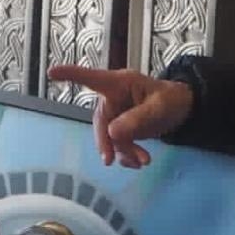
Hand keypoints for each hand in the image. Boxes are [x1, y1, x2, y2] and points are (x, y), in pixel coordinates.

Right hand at [46, 65, 193, 168]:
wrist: (183, 110)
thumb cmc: (171, 100)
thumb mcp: (158, 108)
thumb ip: (136, 120)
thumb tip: (112, 134)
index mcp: (120, 84)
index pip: (91, 78)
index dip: (70, 75)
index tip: (51, 73)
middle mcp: (113, 98)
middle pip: (100, 121)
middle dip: (105, 142)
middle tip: (109, 160)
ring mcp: (117, 114)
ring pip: (109, 137)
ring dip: (122, 152)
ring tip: (143, 161)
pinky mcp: (123, 128)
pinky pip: (118, 145)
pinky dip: (127, 155)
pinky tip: (139, 161)